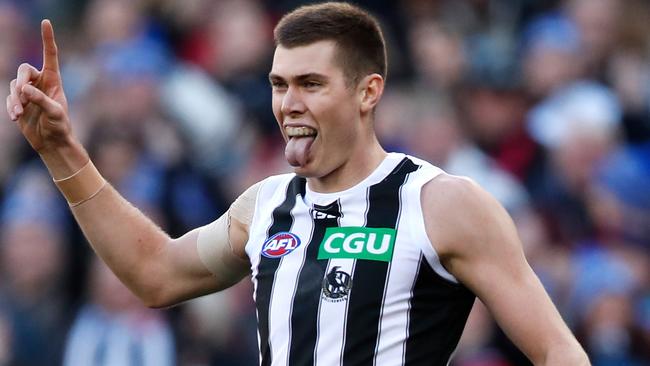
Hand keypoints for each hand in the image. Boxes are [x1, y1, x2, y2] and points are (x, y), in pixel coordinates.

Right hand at [6, 19, 71, 153]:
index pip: (50, 55)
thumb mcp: (54, 113)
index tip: (45, 22)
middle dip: (21, 82)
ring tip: (20, 114)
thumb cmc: (60, 127)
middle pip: (24, 70)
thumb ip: (41, 100)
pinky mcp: (19, 102)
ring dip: (15, 99)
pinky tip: (16, 117)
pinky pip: (9, 98)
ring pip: (14, 85)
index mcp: (54, 80)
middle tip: (23, 96)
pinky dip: (11, 106)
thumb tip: (24, 89)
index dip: (47, 39)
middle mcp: (40, 83)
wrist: (52, 143)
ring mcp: (28, 92)